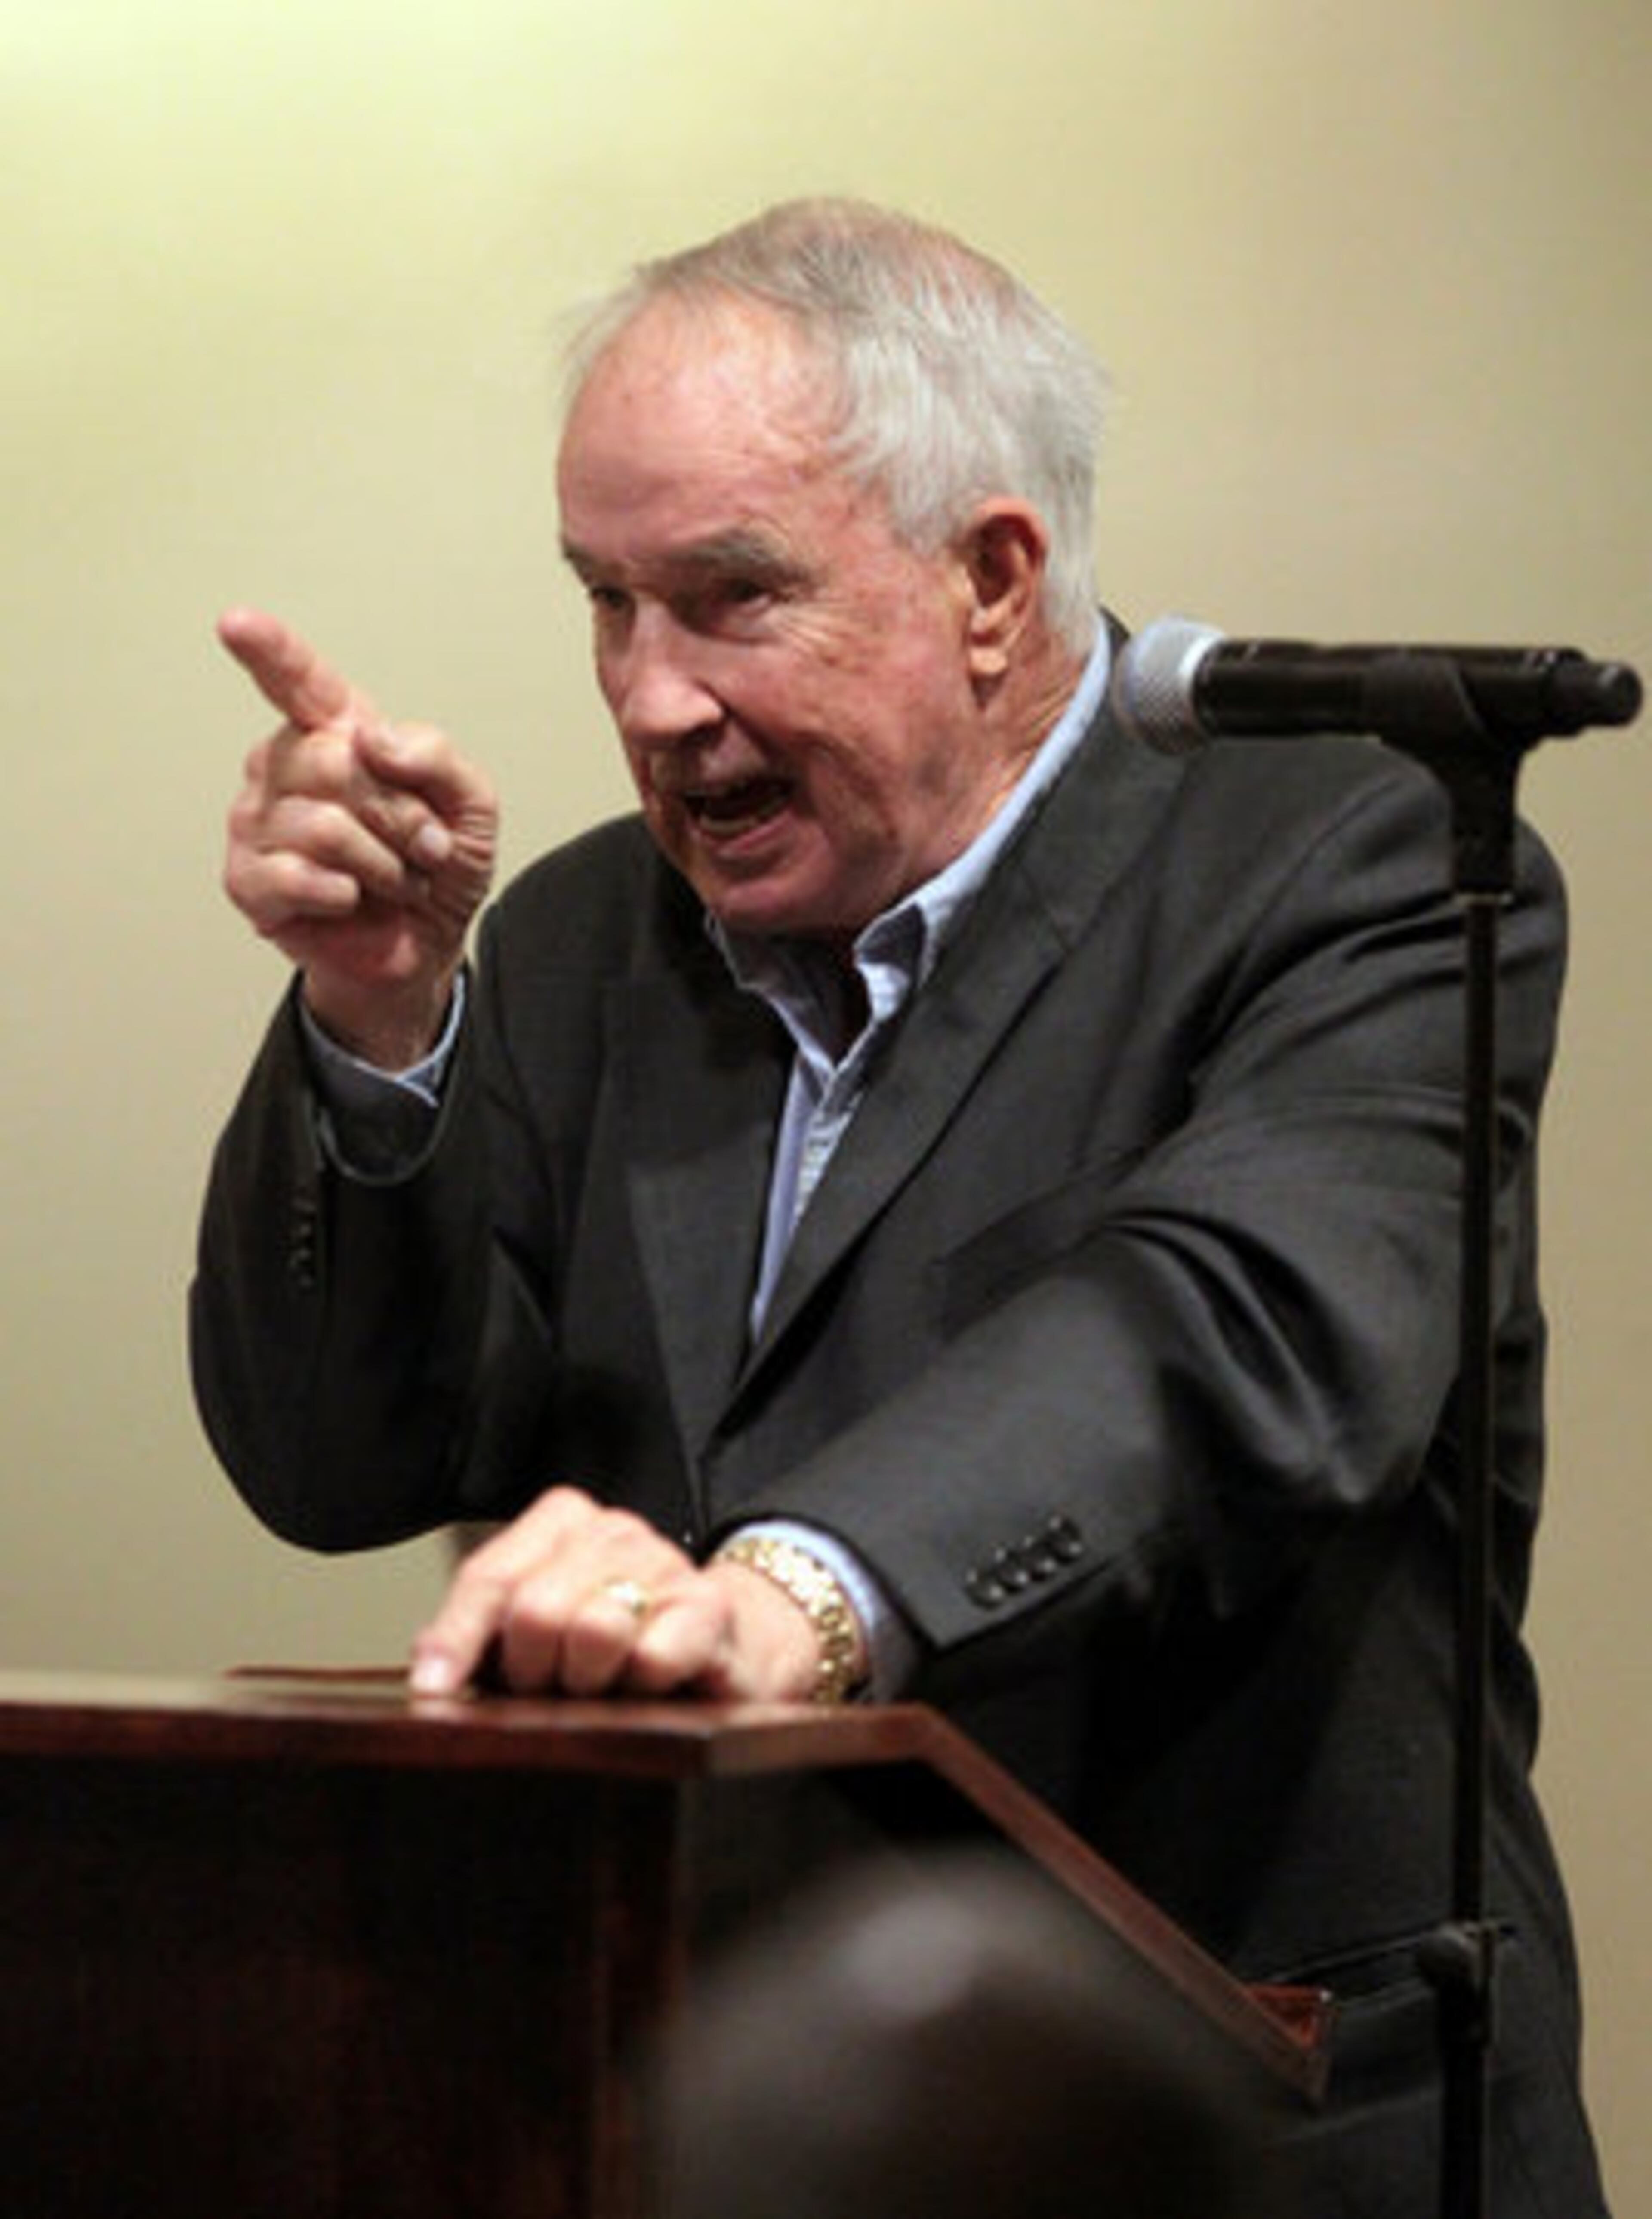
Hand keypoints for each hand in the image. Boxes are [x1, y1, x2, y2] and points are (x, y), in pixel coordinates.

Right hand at [217, 607, 497, 1066]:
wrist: (427, 941)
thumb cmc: (438, 865)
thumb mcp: (470, 803)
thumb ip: (435, 755)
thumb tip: (371, 740)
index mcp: (335, 732)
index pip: (298, 679)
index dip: (269, 650)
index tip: (236, 624)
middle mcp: (285, 766)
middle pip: (333, 762)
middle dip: (398, 813)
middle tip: (419, 846)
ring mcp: (258, 822)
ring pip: (324, 825)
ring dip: (382, 863)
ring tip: (391, 878)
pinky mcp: (248, 880)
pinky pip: (296, 876)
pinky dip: (345, 895)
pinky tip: (351, 900)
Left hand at [407, 1487, 838, 1703]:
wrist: (725, 1650)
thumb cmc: (617, 1648)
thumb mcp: (540, 1639)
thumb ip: (480, 1641)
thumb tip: (430, 1675)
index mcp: (562, 1523)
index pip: (489, 1577)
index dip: (456, 1637)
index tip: (434, 1689)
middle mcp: (613, 1531)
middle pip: (536, 1609)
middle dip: (534, 1669)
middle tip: (551, 1690)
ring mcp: (665, 1562)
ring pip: (594, 1629)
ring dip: (590, 1681)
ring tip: (601, 1688)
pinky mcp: (709, 1606)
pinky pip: (652, 1655)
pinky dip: (641, 1684)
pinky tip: (649, 1686)